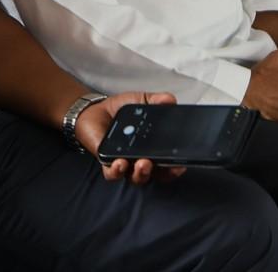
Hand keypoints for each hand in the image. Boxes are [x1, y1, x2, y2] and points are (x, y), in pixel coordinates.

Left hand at [76, 92, 190, 183]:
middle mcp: (140, 160)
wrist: (96, 111)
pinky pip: (113, 174)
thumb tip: (169, 100)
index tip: (180, 164)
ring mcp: (125, 163)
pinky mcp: (107, 163)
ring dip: (141, 173)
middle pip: (154, 174)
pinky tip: (120, 162)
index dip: (175, 168)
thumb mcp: (141, 101)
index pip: (167, 163)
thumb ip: (155, 100)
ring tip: (143, 163)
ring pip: (135, 177)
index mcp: (152, 148)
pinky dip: (117, 171)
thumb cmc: (120, 111)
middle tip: (161, 162)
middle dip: (161, 172)